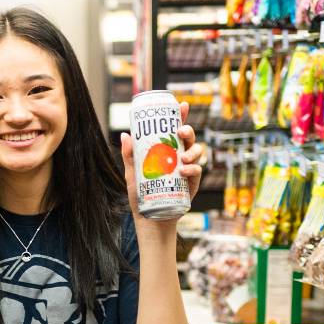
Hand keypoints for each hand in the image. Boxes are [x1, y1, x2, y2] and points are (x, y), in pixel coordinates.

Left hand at [120, 102, 206, 222]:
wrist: (150, 219)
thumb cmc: (141, 194)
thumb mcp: (132, 173)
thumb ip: (129, 156)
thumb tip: (125, 135)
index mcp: (167, 150)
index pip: (175, 130)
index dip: (181, 116)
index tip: (183, 105)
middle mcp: (179, 157)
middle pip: (189, 138)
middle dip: (188, 130)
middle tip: (181, 131)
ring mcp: (187, 169)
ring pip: (198, 151)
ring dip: (193, 151)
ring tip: (182, 158)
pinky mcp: (192, 183)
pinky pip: (197, 171)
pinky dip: (193, 168)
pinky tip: (184, 170)